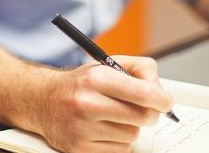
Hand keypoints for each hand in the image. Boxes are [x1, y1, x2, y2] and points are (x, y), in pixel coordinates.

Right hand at [37, 56, 172, 152]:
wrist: (42, 100)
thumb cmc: (79, 84)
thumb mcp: (106, 65)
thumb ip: (138, 69)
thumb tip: (160, 89)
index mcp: (95, 79)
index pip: (143, 93)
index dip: (162, 100)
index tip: (165, 102)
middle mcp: (87, 103)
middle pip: (142, 117)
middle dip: (149, 113)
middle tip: (142, 109)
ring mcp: (82, 129)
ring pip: (132, 135)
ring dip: (130, 127)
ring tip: (113, 117)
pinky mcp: (80, 149)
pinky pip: (120, 150)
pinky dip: (118, 142)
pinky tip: (105, 129)